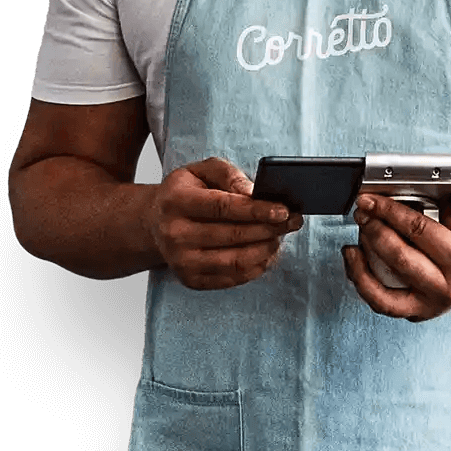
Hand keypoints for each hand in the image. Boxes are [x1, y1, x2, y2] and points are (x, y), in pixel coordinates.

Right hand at [147, 156, 302, 289]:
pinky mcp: (191, 280)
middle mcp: (175, 235)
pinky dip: (257, 265)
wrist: (156, 223)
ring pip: (237, 261)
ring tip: (282, 234)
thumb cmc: (188, 191)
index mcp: (176, 202)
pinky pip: (233, 278)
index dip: (256, 210)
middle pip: (234, 236)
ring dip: (267, 248)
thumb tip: (255, 193)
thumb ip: (229, 175)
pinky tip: (268, 250)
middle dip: (270, 229)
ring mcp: (181, 262)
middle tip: (294, 220)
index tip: (284, 210)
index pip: (223, 207)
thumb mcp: (202, 170)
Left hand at [342, 172, 450, 320]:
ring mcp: (430, 305)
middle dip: (374, 232)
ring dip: (361, 267)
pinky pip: (383, 304)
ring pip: (385, 293)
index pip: (419, 232)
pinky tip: (354, 264)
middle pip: (400, 259)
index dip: (391, 212)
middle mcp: (447, 289)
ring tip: (352, 244)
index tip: (371, 200)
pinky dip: (364, 285)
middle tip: (361, 213)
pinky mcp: (416, 312)